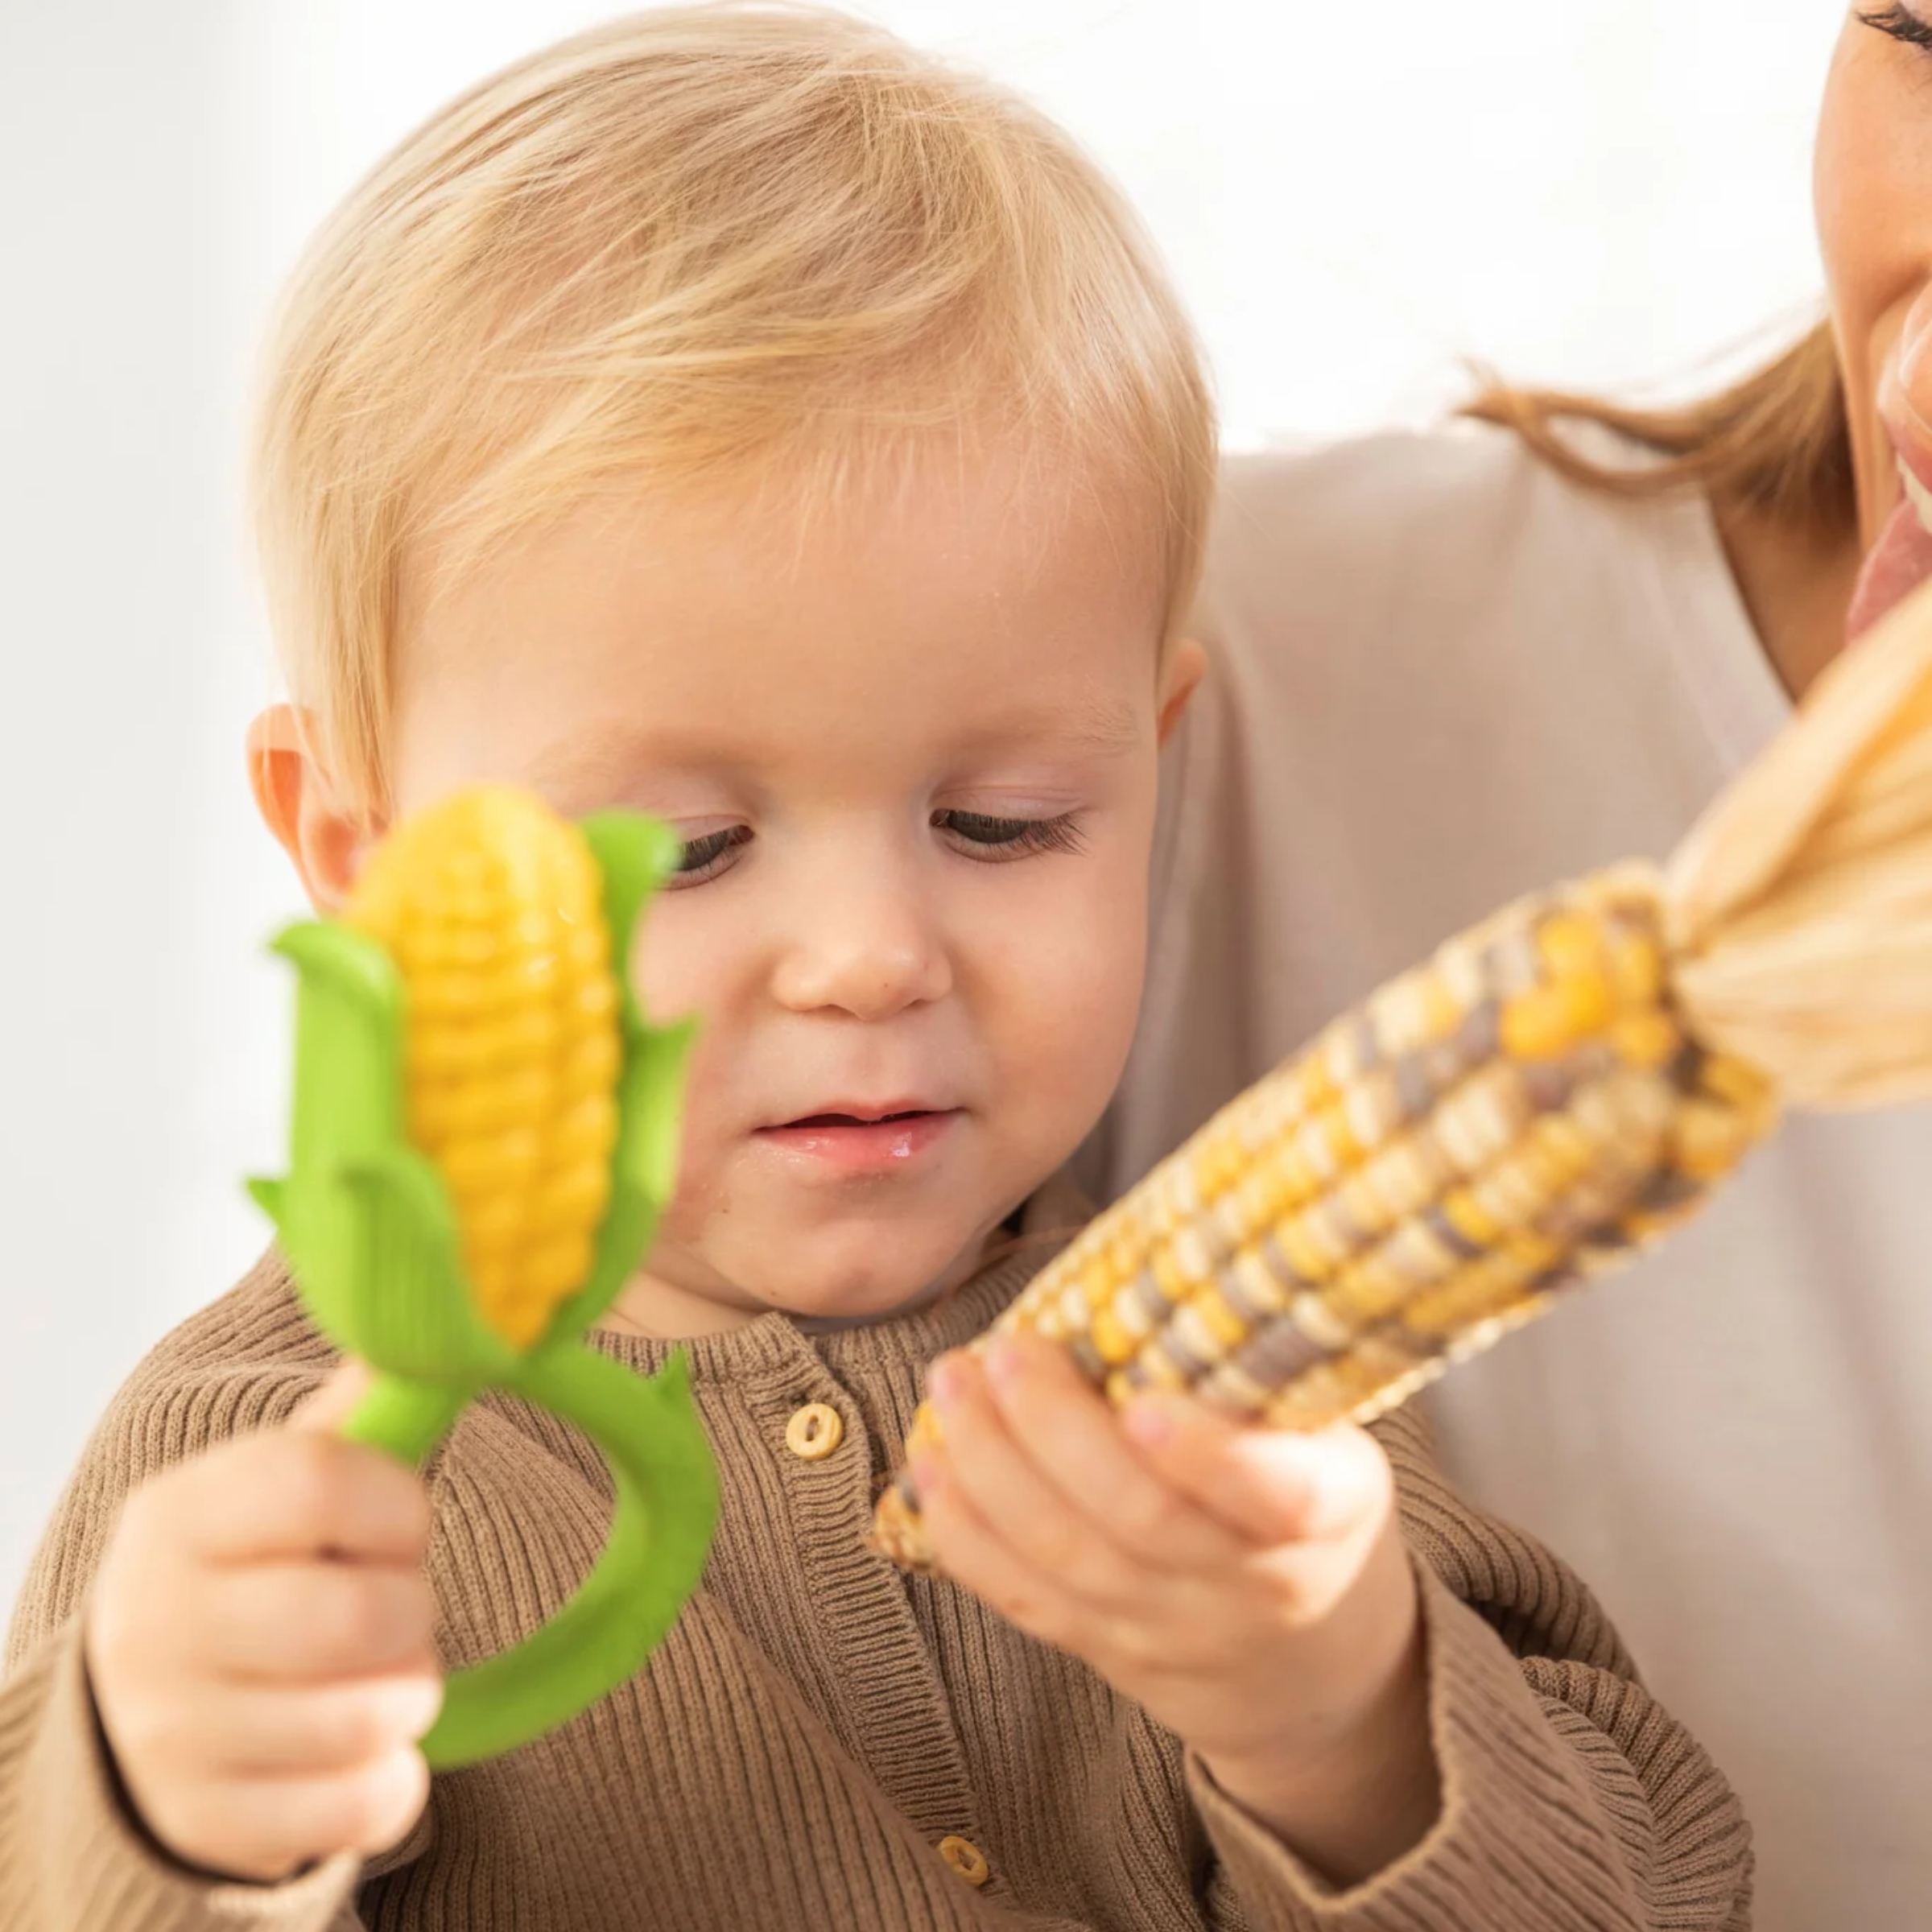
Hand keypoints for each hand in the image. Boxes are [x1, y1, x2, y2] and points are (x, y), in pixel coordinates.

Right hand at [85, 1364, 441, 1882]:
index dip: (398, 1502)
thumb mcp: (267, 1485)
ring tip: (380, 1672)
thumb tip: (424, 1336)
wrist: (141, 1705)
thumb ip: (347, 1421)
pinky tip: (364, 1744)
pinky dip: (394, 1776)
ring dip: (410, 1692)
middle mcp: (158, 1626)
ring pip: (372, 1716)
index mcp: (179, 1516)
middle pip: (358, 1615)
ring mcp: (175, 1737)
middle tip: (398, 1605)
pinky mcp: (213, 1824)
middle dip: (413, 1609)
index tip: (406, 1521)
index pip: (320, 1478)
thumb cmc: (244, 1570)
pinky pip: (366, 1806)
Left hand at [911, 1336, 1437, 1884]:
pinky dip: (964, 1530)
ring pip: (1066, 1555)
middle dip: (1054, 1429)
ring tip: (952, 1382)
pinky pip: (1021, 1596)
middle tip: (1006, 1351)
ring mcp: (1170, 1626)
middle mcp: (1249, 1582)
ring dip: (989, 1464)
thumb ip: (1258, 1373)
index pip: (1276, 1495)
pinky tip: (928, 1461)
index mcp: (1327, 1511)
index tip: (1143, 1401)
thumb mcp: (1330, 1438)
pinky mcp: (1103, 1648)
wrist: (1308, 1664)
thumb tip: (1164, 1250)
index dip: (1206, 1455)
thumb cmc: (1308, 1502)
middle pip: (1140, 1518)